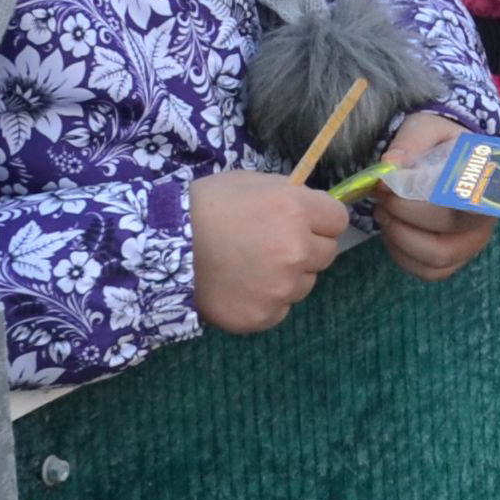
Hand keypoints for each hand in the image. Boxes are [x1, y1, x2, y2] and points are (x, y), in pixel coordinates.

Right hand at [190, 170, 346, 333]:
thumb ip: (291, 196)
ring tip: (251, 267)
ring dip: (288, 277)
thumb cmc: (207, 207)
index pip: (338, 220)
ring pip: (305, 283)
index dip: (320, 220)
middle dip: (306, 248)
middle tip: (272, 245)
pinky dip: (266, 301)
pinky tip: (241, 288)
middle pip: (326, 254)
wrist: (162, 249)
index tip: (302, 221)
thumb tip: (314, 209)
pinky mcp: (263, 316)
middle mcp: (296, 249)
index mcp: (297, 210)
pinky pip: (281, 309)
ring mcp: (281, 287)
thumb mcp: (253, 184)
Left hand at [366, 112, 493, 282]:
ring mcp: (472, 244)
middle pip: (446, 233)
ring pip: (436, 260)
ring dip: (400, 238)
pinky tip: (393, 230)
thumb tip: (391, 164)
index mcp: (487, 184)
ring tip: (384, 212)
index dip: (442, 207)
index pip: (473, 205)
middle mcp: (486, 220)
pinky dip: (401, 254)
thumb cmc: (441, 144)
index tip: (405, 191)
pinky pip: (427, 271)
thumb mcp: (427, 128)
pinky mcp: (455, 260)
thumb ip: (411, 142)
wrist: (449, 157)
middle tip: (382, 197)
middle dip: (404, 217)